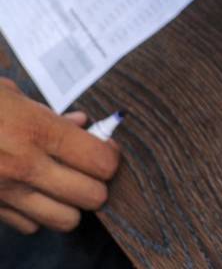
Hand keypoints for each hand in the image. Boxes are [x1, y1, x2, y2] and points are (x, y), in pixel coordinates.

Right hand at [0, 79, 119, 233]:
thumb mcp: (9, 95)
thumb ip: (50, 113)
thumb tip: (82, 122)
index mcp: (36, 132)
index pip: (102, 161)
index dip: (110, 155)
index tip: (106, 147)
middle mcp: (24, 167)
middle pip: (92, 197)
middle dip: (97, 183)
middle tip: (88, 168)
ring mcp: (4, 193)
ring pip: (65, 219)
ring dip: (70, 203)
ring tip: (61, 183)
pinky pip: (29, 225)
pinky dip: (36, 213)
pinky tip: (29, 191)